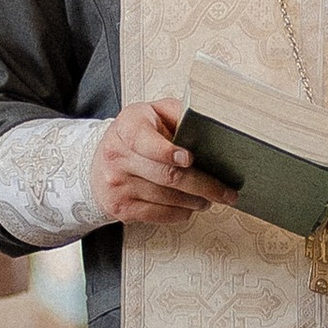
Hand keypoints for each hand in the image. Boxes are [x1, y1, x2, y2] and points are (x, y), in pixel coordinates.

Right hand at [91, 96, 237, 227]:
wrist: (100, 164)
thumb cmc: (136, 136)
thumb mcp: (153, 113)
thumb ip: (178, 113)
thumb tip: (211, 127)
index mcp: (127, 127)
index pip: (145, 141)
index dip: (168, 151)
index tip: (190, 158)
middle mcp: (117, 156)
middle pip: (167, 175)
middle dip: (204, 185)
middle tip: (226, 192)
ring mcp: (118, 185)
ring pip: (168, 198)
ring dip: (197, 200)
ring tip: (210, 197)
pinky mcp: (121, 208)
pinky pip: (160, 215)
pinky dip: (182, 212)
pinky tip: (190, 205)